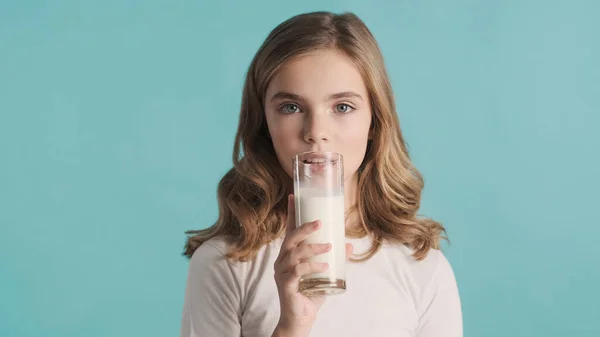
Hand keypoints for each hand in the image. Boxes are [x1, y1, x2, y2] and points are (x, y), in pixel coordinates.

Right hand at [272, 194, 353, 336]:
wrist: (301, 317)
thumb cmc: (310, 293)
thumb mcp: (325, 273)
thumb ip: (335, 259)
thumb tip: (349, 246)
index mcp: (289, 254)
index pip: (289, 230)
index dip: (291, 213)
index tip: (293, 196)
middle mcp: (282, 260)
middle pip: (290, 238)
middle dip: (305, 228)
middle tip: (320, 222)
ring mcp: (282, 272)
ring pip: (295, 253)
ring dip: (313, 248)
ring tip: (329, 247)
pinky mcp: (286, 284)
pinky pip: (298, 271)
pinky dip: (312, 266)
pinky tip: (324, 266)